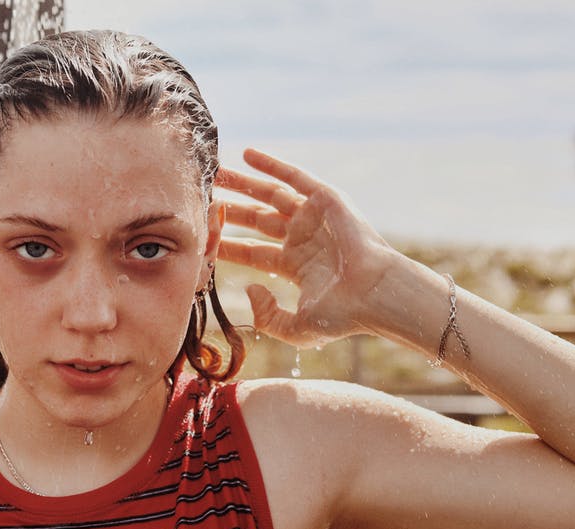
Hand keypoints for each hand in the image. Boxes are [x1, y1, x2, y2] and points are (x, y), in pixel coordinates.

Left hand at [215, 149, 401, 347]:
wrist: (375, 295)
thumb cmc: (343, 315)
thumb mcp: (296, 328)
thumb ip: (266, 316)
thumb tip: (247, 288)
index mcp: (294, 266)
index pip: (250, 251)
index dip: (224, 243)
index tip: (199, 235)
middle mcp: (301, 239)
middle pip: (254, 219)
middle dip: (227, 208)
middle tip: (199, 196)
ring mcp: (313, 218)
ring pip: (269, 195)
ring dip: (242, 182)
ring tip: (215, 170)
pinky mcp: (326, 200)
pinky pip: (294, 177)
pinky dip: (272, 164)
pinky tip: (247, 154)